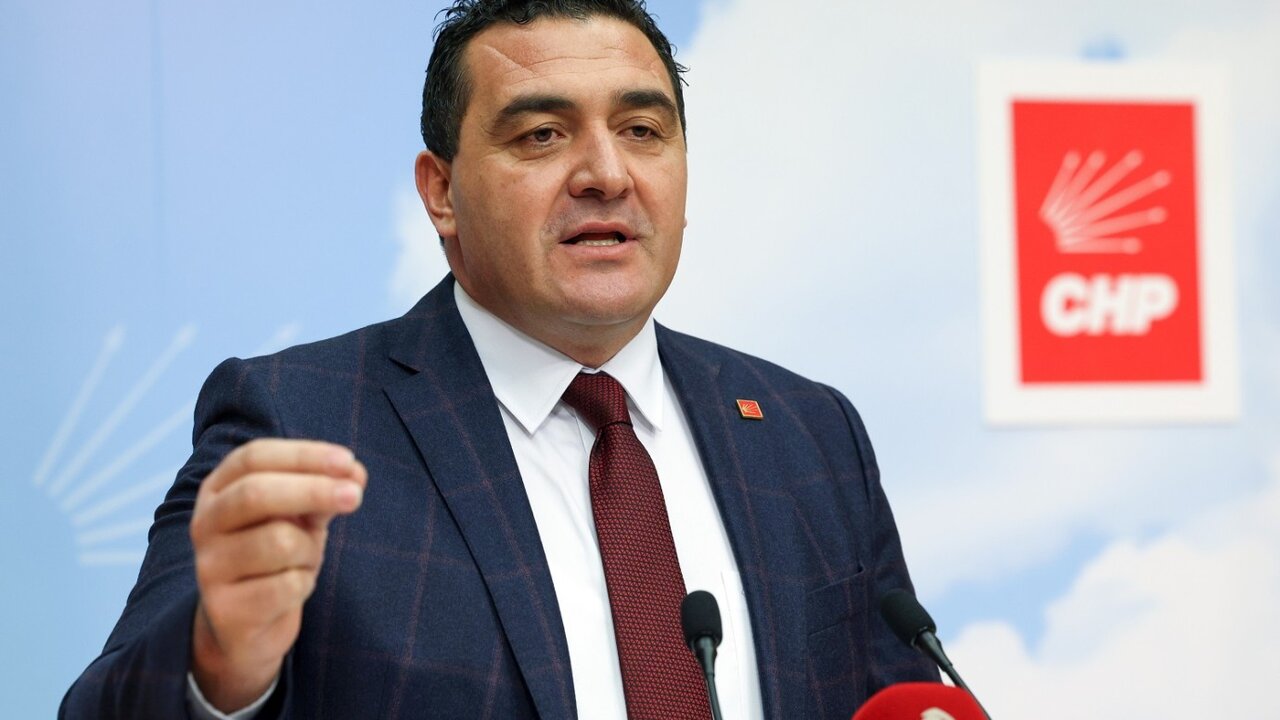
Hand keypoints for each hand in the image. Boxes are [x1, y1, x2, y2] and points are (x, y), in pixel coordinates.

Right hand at [188, 439, 365, 711]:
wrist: (247, 629)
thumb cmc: (277, 559)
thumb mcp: (300, 518)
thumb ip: (322, 493)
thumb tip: (354, 475)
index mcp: (218, 490)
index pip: (254, 457)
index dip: (304, 455)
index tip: (348, 461)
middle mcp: (204, 523)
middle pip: (256, 493)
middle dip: (313, 490)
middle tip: (356, 496)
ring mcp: (209, 567)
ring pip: (278, 541)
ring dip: (309, 550)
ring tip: (303, 562)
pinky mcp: (224, 609)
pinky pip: (286, 585)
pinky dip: (304, 584)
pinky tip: (291, 590)